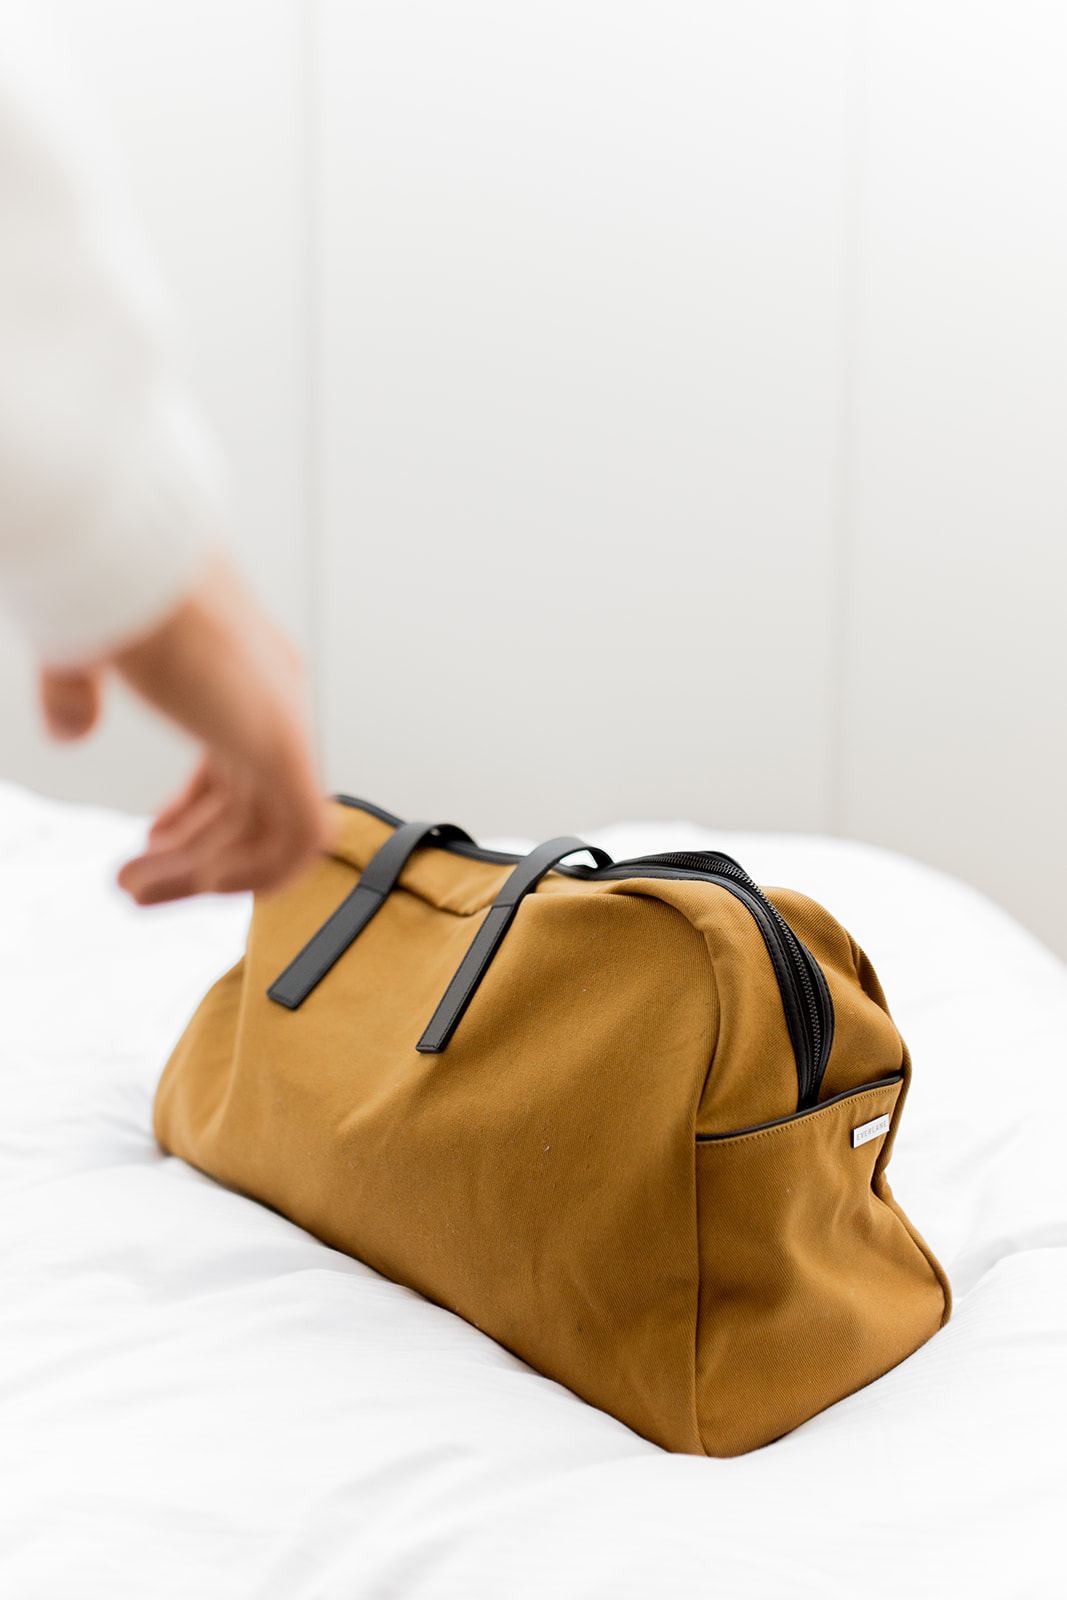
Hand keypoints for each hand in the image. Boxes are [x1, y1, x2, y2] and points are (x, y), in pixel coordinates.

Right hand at [39, 555, 331, 903]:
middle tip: (131, 888)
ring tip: (134, 892)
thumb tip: (71, 731)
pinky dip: (251, 876)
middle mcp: (268, 703)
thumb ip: (78, 691)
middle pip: (247, 808)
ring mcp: (279, 723)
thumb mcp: (84, 648)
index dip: (198, 818)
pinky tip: (192, 886)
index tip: (153, 844)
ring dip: (203, 876)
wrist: (119, 548)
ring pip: (266, 835)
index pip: (239, 768)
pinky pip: (296, 841)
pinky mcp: (281, 744)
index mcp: (239, 678)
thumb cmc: (102, 580)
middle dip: (191, 858)